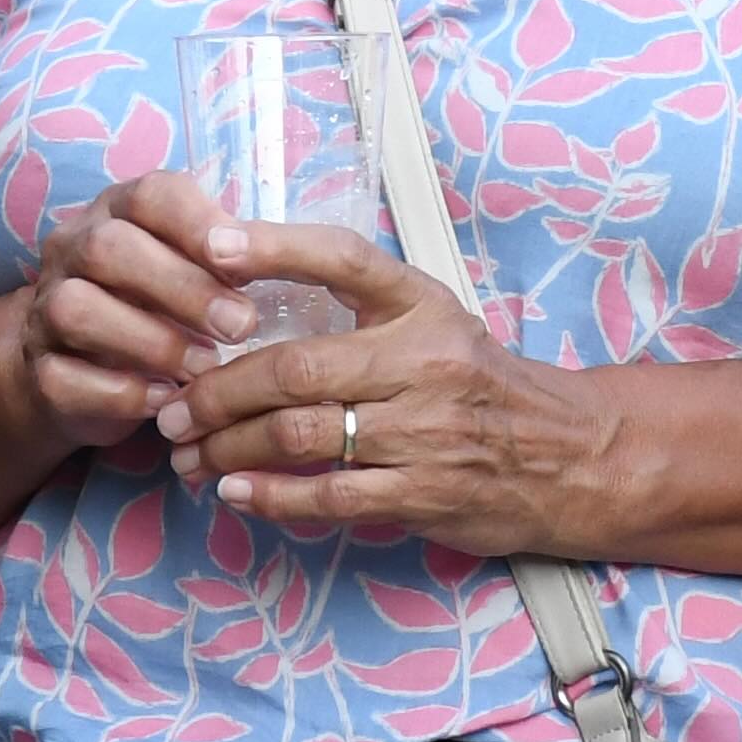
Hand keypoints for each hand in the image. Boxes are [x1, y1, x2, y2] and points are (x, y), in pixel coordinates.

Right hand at [0, 174, 268, 455]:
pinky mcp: (38, 370)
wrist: (81, 372)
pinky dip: (120, 392)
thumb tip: (281, 258)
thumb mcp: (191, 271)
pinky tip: (165, 402)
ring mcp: (45, 309)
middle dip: (182, 287)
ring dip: (150, 340)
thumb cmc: (157, 307)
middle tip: (241, 325)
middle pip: (109, 249)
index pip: (149, 194)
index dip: (196, 223)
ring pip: (77, 309)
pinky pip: (64, 378)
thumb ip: (227, 259)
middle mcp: (72, 249)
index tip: (244, 262)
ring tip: (205, 367)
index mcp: (118, 211)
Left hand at [152, 217, 615, 560]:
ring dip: (230, 448)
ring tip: (189, 454)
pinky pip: (329, 495)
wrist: (568, 456)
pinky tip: (235, 491)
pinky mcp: (424, 492)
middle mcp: (425, 360)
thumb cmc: (480, 384)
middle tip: (173, 405)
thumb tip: (248, 297)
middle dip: (218, 389)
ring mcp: (425, 430)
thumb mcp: (436, 322)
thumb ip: (358, 312)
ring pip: (302, 435)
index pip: (343, 260)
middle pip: (297, 367)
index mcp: (423, 304)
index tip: (214, 246)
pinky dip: (271, 495)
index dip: (277, 247)